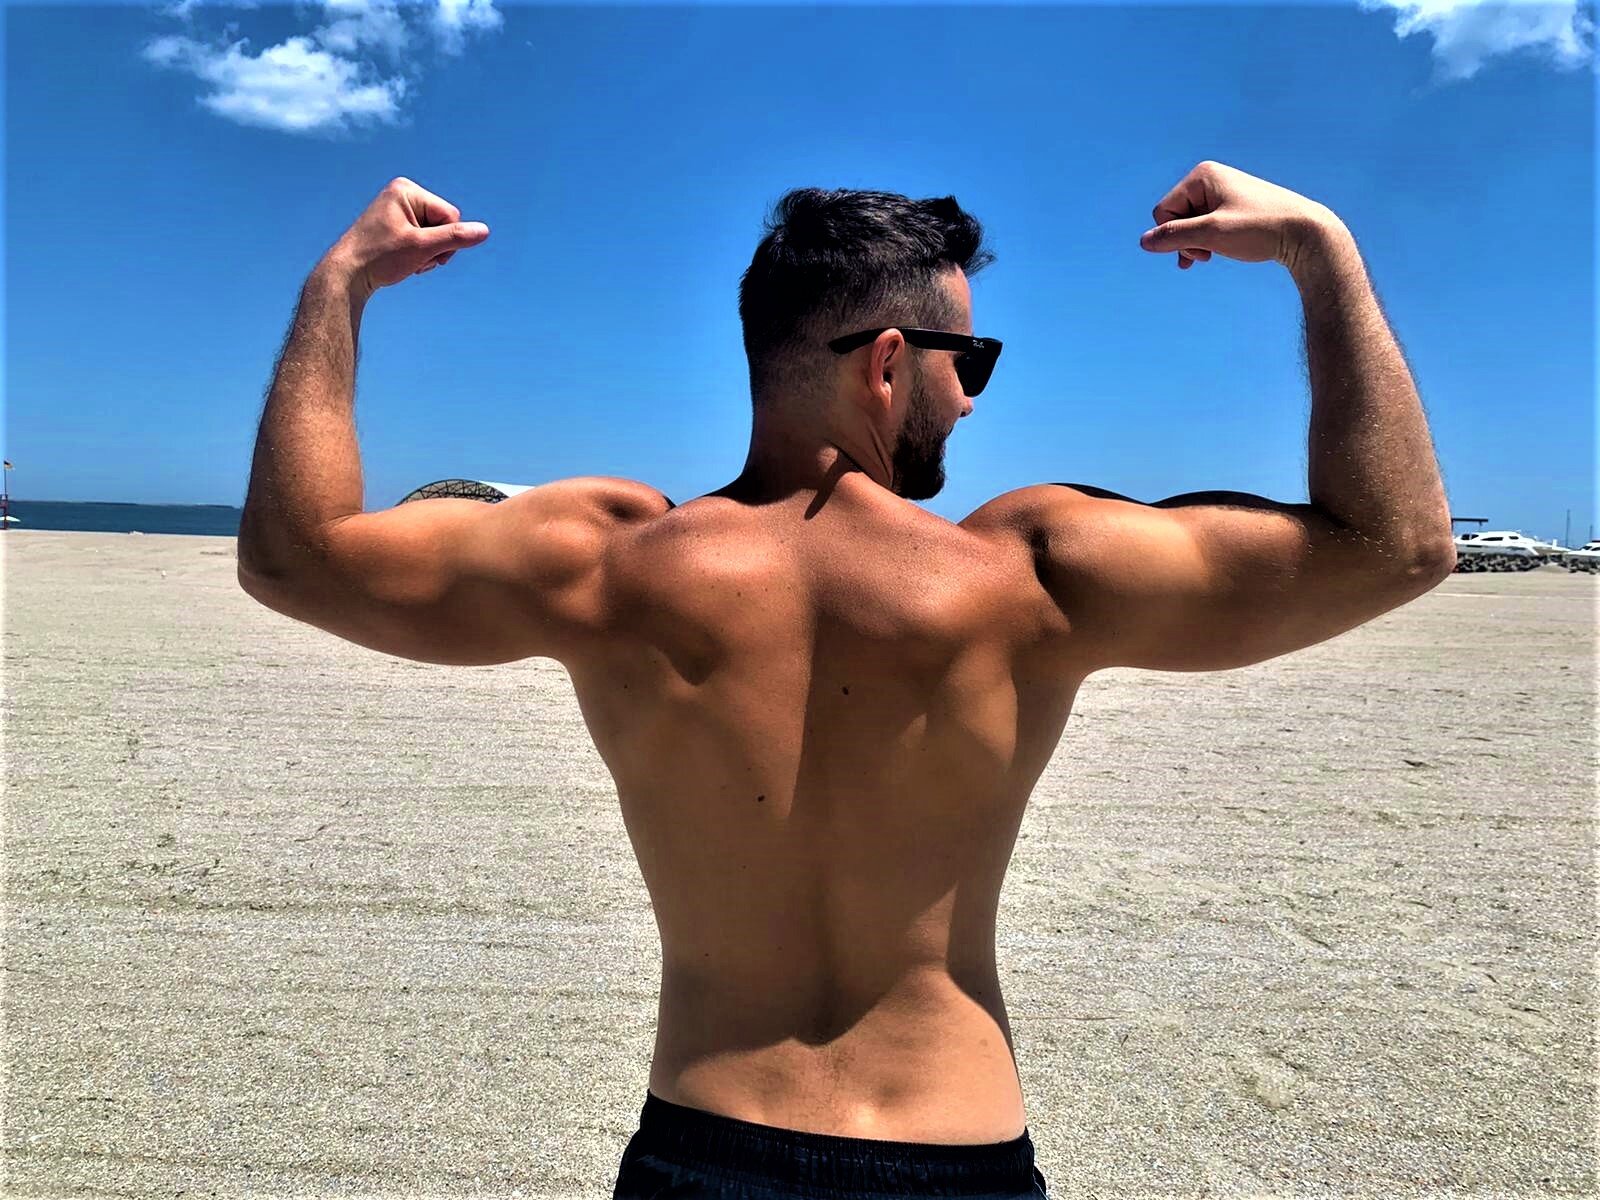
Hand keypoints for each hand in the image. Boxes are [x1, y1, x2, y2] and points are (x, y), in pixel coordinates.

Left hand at [325, 177, 489, 298]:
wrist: (347, 274)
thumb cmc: (380, 258)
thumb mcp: (422, 248)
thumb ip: (455, 238)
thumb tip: (484, 231)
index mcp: (406, 190)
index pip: (450, 215)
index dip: (445, 241)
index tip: (424, 255)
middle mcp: (402, 193)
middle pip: (443, 223)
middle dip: (435, 247)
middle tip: (415, 261)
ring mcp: (397, 207)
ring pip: (435, 233)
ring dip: (428, 253)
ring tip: (407, 261)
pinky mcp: (395, 222)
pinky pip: (422, 236)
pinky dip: (419, 252)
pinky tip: (403, 260)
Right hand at [1138, 161, 1340, 271]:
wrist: (1305, 233)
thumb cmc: (1260, 229)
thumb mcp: (1212, 234)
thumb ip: (1174, 236)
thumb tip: (1143, 242)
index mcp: (1202, 175)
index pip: (1163, 211)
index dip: (1175, 235)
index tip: (1201, 249)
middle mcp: (1210, 178)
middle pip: (1175, 216)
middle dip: (1186, 240)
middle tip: (1207, 255)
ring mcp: (1222, 192)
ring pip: (1190, 224)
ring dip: (1196, 244)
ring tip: (1213, 255)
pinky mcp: (1233, 206)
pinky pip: (1206, 225)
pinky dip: (1207, 241)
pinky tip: (1215, 253)